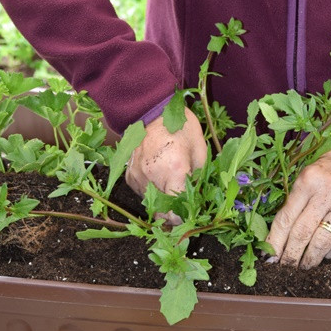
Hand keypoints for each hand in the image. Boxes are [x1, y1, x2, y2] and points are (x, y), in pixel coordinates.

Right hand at [125, 107, 207, 222]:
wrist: (153, 112)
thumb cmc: (181, 128)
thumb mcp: (200, 150)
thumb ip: (200, 178)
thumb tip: (200, 199)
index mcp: (175, 169)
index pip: (177, 210)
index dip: (184, 218)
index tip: (190, 217)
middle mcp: (153, 176)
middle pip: (162, 213)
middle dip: (173, 215)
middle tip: (183, 209)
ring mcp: (138, 176)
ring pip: (151, 204)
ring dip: (162, 203)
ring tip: (172, 190)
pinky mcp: (130, 175)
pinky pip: (142, 193)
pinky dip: (152, 192)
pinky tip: (160, 180)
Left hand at [265, 148, 330, 268]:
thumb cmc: (325, 169)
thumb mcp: (305, 177)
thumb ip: (293, 202)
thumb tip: (277, 236)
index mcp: (308, 181)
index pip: (286, 219)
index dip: (275, 242)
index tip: (268, 257)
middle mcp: (327, 193)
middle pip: (302, 234)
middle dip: (290, 256)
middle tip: (282, 268)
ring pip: (322, 243)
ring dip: (309, 260)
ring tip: (300, 267)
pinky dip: (329, 254)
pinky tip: (322, 255)